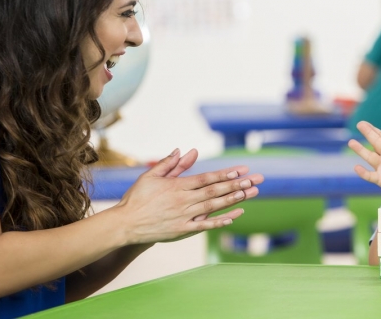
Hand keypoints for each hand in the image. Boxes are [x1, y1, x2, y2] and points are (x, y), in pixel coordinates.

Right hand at [115, 149, 263, 243]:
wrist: (125, 224)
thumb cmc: (137, 198)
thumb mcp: (151, 176)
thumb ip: (170, 163)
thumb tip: (184, 150)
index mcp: (177, 186)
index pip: (207, 178)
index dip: (226, 173)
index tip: (242, 169)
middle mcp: (183, 201)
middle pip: (215, 191)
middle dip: (237, 185)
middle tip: (255, 180)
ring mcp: (184, 217)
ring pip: (213, 207)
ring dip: (233, 200)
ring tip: (250, 193)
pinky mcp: (182, 231)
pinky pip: (204, 225)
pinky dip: (220, 221)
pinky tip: (234, 216)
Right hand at [348, 122, 380, 204]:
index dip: (374, 129)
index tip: (364, 122)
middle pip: (376, 143)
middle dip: (368, 133)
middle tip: (359, 124)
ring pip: (370, 157)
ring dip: (361, 150)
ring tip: (351, 142)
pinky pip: (371, 176)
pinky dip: (364, 173)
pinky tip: (356, 168)